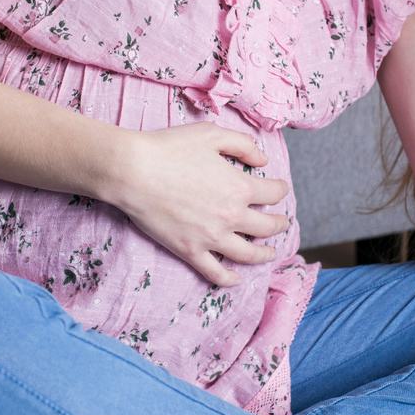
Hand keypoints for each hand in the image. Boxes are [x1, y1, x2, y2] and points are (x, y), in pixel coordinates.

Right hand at [111, 123, 290, 287]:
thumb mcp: (211, 135)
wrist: (132, 171)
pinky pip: (215, 273)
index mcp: (240, 187)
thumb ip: (242, 145)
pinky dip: (229, 279)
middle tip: (281, 222)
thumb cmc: (170, 148)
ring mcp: (211, 237)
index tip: (279, 188)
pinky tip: (237, 279)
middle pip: (267, 227)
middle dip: (279, 223)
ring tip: (270, 253)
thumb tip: (263, 160)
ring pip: (248, 254)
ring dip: (264, 255)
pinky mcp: (190, 251)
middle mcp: (232, 216)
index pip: (273, 193)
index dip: (280, 189)